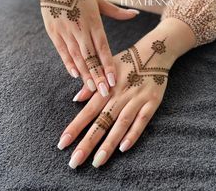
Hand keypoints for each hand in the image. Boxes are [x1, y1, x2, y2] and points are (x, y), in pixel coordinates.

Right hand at [22, 0, 138, 96]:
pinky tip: (75, 75)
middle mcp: (80, 28)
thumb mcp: (99, 0)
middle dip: (98, 76)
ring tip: (92, 88)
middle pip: (91, 57)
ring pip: (77, 57)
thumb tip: (136, 14)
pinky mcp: (54, 32)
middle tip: (105, 93)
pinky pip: (62, 51)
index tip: (114, 80)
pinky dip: (68, 63)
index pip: (103, 48)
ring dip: (85, 74)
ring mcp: (66, 31)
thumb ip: (117, 11)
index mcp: (93, 21)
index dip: (108, 65)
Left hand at [56, 15, 196, 167]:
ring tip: (97, 162)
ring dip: (109, 144)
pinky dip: (133, 134)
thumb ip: (92, 84)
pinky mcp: (151, 103)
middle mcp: (120, 96)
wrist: (153, 53)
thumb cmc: (127, 61)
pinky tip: (124, 148)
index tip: (63, 143)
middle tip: (75, 161)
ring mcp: (136, 100)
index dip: (75, 127)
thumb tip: (76, 98)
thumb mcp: (107, 67)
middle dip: (87, 143)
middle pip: (102, 122)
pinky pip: (142, 121)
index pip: (88, 111)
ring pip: (120, 125)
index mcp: (107, 88)